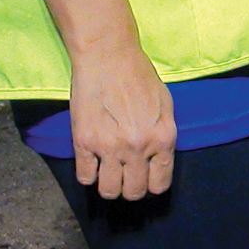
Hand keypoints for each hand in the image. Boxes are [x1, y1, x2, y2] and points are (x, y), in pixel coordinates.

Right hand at [68, 41, 174, 200]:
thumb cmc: (139, 75)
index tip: (144, 178)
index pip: (159, 184)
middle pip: (134, 192)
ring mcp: (109, 147)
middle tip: (125, 175)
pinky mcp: (84, 142)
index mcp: (163, 138)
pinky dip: (88, 175)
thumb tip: (158, 160)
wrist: (108, 56)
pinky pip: (85, 177)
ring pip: (109, 191)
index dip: (151, 184)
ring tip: (108, 172)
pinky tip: (92, 162)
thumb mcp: (165, 105)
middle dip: (130, 187)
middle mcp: (138, 147)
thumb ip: (163, 135)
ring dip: (109, 185)